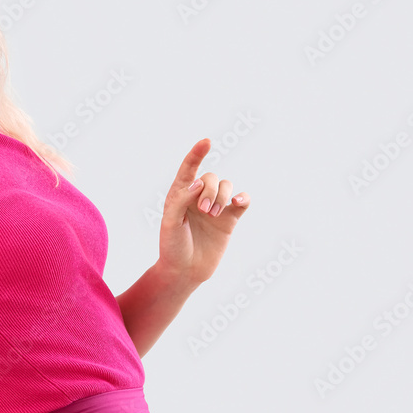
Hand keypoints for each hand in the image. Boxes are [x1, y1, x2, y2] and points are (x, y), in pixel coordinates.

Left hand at [158, 138, 250, 286]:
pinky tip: (239, 203)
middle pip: (211, 178)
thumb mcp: (169, 222)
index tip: (206, 141)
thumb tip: (199, 183)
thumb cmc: (172, 246)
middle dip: (210, 190)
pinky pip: (242, 201)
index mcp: (179, 194)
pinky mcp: (229, 220)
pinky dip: (243, 198)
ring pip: (227, 186)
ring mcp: (215, 208)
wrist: (185, 271)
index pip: (189, 168)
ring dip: (223, 196)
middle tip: (203, 210)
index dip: (197, 154)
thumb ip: (181, 200)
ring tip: (213, 214)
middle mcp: (198, 197)